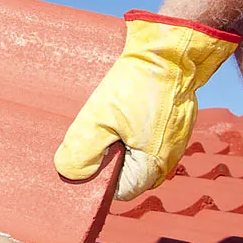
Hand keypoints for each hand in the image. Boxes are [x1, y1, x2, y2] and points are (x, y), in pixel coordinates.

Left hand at [55, 11, 240, 199]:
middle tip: (86, 137)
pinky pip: (144, 136)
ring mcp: (172, 140)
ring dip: (115, 142)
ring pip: (134, 153)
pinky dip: (128, 129)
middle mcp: (167, 157)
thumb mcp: (100, 117)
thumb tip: (70, 173)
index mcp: (153, 165)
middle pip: (127, 173)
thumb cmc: (138, 85)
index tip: (81, 160)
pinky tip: (115, 113)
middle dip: (105, 160)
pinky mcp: (171, 122)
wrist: (170, 51)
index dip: (98, 180)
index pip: (120, 191)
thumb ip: (83, 149)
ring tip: (100, 122)